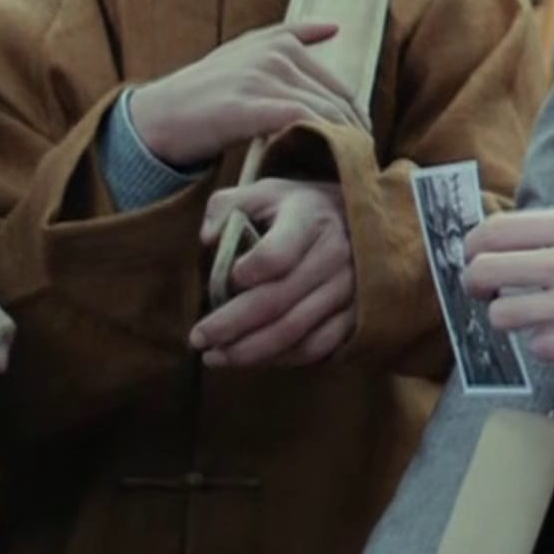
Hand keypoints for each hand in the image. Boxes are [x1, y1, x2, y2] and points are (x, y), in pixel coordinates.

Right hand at [124, 21, 362, 166]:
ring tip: (348, 168)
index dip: (356, 119)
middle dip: (355, 134)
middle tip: (362, 162)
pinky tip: (323, 162)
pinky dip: (319, 140)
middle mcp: (275, 54)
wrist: (157, 117)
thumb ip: (289, 37)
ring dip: (342, 142)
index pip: (339, 87)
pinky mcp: (248, 104)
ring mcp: (261, 77)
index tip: (361, 144)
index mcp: (279, 42)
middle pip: (337, 101)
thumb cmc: (204, 91)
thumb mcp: (244, 52)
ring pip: (325, 112)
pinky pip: (302, 120)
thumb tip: (334, 27)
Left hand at [192, 179, 355, 368]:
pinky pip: (316, 347)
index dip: (247, 271)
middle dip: (230, 325)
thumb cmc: (295, 210)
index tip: (228, 278)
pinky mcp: (355, 315)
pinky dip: (281, 359)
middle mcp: (334, 255)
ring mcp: (349, 289)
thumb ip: (227, 206)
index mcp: (309, 219)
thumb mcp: (263, 193)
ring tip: (215, 357)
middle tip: (197, 339)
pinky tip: (254, 358)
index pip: (276, 255)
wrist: (353, 220)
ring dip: (249, 352)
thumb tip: (208, 238)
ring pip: (294, 332)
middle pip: (276, 301)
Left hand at [464, 203, 553, 381]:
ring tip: (533, 318)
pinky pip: (540, 347)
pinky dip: (548, 344)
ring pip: (504, 315)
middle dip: (475, 287)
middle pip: (484, 271)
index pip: (494, 230)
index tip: (475, 260)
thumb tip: (503, 245)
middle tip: (487, 295)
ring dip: (510, 320)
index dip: (471, 249)